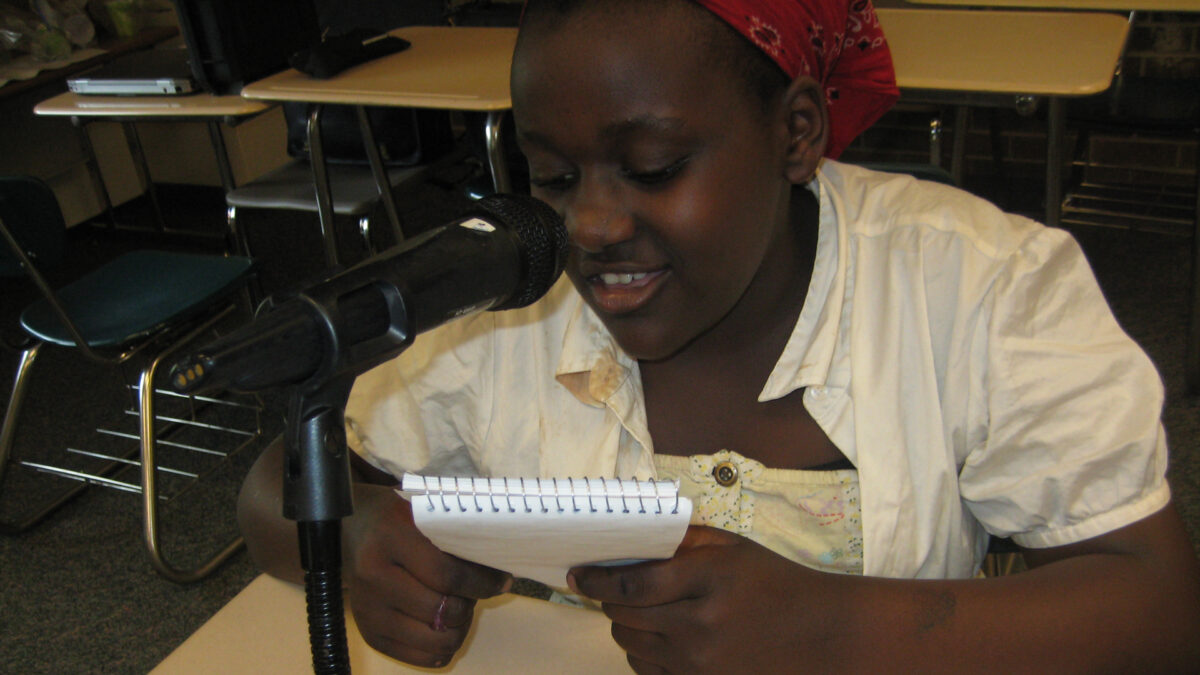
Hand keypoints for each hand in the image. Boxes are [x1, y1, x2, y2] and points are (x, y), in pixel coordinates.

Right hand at [344, 487, 512, 667]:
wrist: (352, 529)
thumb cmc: (397, 518)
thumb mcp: (425, 514)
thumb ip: (457, 538)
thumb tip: (499, 572)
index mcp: (390, 539)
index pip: (447, 575)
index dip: (482, 583)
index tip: (502, 581)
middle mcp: (374, 577)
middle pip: (444, 611)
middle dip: (469, 603)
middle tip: (471, 591)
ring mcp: (368, 610)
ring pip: (437, 641)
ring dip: (458, 627)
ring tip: (457, 606)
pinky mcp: (369, 634)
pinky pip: (422, 658)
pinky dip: (443, 646)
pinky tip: (444, 625)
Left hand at [568, 525, 841, 674]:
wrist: (820, 633)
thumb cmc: (773, 581)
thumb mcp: (731, 547)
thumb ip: (679, 541)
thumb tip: (627, 542)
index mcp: (709, 580)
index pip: (631, 585)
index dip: (596, 580)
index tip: (578, 574)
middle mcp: (701, 626)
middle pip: (623, 617)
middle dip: (609, 601)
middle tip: (610, 589)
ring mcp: (700, 664)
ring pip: (630, 645)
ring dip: (625, 626)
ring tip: (641, 611)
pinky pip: (646, 671)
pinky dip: (641, 653)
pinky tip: (658, 636)